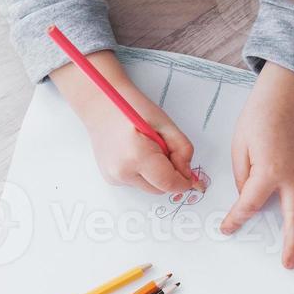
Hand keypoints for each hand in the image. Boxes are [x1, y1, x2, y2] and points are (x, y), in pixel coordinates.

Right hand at [54, 53, 197, 193]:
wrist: (100, 104)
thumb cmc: (130, 108)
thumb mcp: (165, 123)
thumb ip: (182, 149)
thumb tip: (187, 173)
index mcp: (137, 156)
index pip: (169, 183)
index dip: (184, 181)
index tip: (192, 178)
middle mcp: (122, 171)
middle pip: (160, 189)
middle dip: (169, 175)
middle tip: (164, 150)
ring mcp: (114, 177)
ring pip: (149, 187)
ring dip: (155, 175)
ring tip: (147, 149)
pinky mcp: (110, 178)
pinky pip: (137, 182)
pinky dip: (143, 172)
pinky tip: (136, 153)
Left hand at [221, 63, 293, 268]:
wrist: (284, 93)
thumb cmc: (259, 117)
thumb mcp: (239, 146)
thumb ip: (243, 176)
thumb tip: (248, 196)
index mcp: (268, 172)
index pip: (250, 204)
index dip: (236, 220)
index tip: (228, 229)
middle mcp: (292, 175)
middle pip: (293, 218)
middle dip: (290, 244)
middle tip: (288, 264)